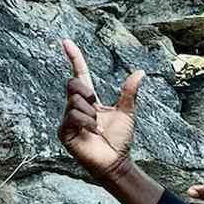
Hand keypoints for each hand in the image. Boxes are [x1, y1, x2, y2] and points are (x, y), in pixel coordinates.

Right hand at [57, 38, 144, 182]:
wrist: (115, 162)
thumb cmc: (120, 140)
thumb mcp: (127, 112)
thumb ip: (129, 93)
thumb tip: (139, 72)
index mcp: (89, 100)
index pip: (79, 73)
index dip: (74, 57)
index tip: (66, 41)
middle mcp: (75, 106)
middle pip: (73, 84)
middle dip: (87, 93)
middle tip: (96, 108)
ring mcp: (68, 119)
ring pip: (74, 102)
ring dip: (91, 115)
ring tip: (97, 128)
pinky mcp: (64, 131)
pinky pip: (72, 116)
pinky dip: (87, 124)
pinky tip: (93, 133)